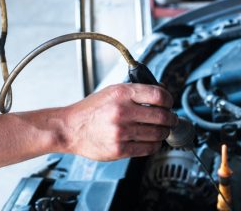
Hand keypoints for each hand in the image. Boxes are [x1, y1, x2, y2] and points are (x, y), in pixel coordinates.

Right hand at [62, 83, 177, 160]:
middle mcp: (122, 112)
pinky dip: (153, 145)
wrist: (69, 128)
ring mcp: (121, 132)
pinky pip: (147, 148)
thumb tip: (161, 95)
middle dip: (171, 119)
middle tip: (171, 119)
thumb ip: (136, 92)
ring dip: (163, 133)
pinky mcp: (119, 149)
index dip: (169, 100)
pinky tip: (150, 140)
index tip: (169, 103)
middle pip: (162, 116)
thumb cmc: (91, 110)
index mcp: (122, 93)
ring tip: (160, 130)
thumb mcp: (112, 91)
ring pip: (158, 134)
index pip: (159, 95)